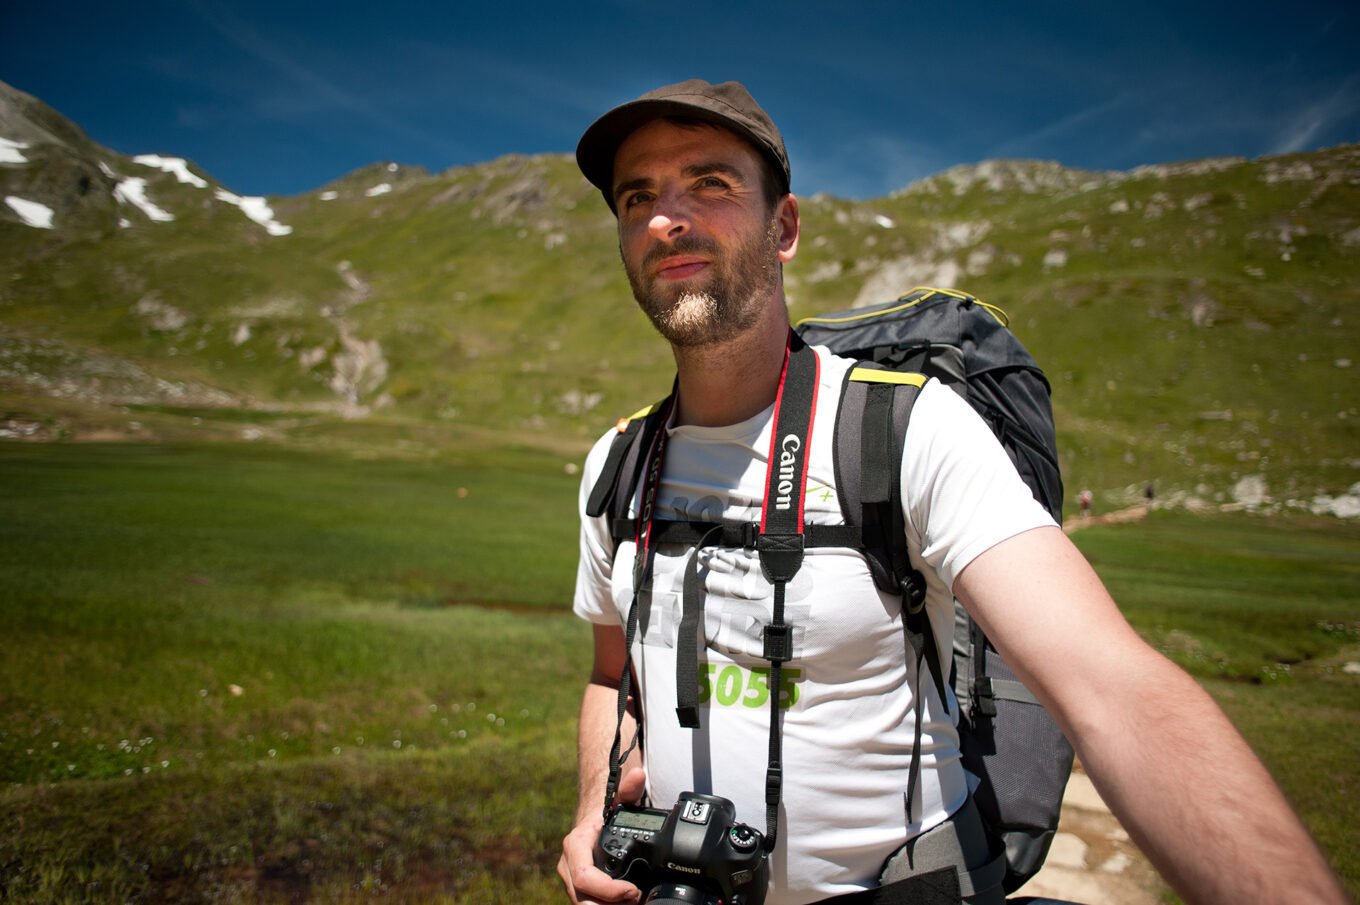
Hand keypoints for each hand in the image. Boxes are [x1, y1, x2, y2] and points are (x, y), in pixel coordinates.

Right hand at [557, 768, 646, 903]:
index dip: (608, 889)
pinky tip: (626, 902)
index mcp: (575, 845)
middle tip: (637, 900)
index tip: (633, 891)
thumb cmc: (605, 812)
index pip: (584, 877)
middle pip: (582, 899)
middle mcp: (568, 866)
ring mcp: (571, 880)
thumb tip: (637, 776)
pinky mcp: (579, 891)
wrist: (593, 821)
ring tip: (634, 901)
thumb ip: (630, 788)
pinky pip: (589, 904)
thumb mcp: (619, 800)